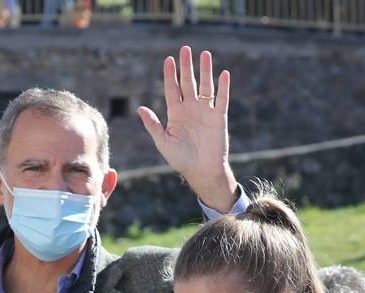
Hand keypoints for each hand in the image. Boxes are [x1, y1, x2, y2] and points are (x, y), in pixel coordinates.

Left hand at [140, 46, 239, 212]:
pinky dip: (223, 87)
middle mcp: (190, 109)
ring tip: (205, 54)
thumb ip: (153, 125)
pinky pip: (221, 99)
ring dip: (205, 71)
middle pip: (188, 82)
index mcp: (176, 114)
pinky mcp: (218, 118)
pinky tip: (224, 74)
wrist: (202, 171)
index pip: (172, 89)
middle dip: (186, 66)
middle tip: (185, 49)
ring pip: (205, 86)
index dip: (170, 75)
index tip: (168, 60)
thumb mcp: (163, 142)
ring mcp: (205, 112)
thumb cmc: (181, 160)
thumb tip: (140, 109)